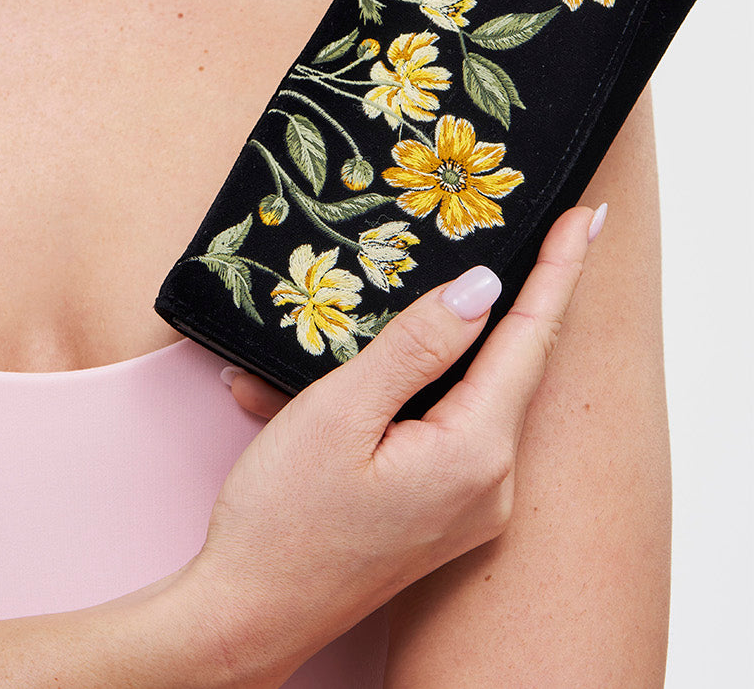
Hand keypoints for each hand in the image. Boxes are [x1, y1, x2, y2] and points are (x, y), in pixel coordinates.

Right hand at [196, 203, 601, 680]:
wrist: (249, 617)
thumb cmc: (283, 520)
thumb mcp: (340, 413)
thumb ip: (416, 345)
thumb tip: (482, 289)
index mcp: (474, 453)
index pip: (530, 339)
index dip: (559, 271)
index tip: (585, 216)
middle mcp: (490, 483)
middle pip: (507, 364)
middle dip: (500, 298)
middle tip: (520, 228)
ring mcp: (470, 504)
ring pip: (466, 393)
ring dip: (425, 348)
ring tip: (385, 307)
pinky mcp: (442, 512)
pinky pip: (439, 427)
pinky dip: (398, 392)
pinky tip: (336, 384)